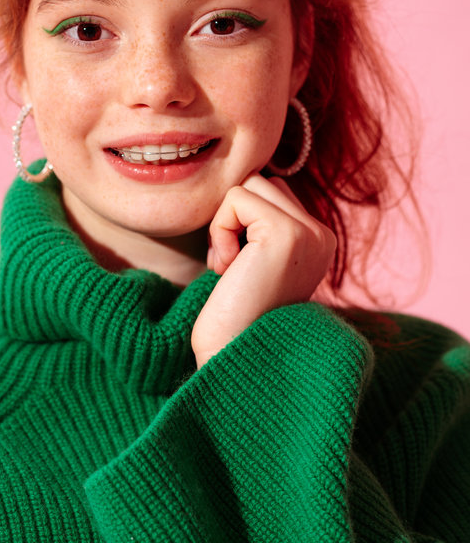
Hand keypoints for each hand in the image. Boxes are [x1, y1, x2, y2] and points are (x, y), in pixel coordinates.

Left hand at [191, 174, 335, 368]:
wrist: (234, 359)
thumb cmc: (233, 319)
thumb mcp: (255, 265)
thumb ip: (260, 227)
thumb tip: (248, 182)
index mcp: (319, 242)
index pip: (271, 193)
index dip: (241, 224)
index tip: (239, 270)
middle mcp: (322, 235)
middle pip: (261, 183)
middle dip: (234, 219)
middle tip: (232, 269)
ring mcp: (309, 233)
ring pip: (250, 184)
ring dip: (226, 224)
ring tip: (232, 269)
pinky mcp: (287, 233)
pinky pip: (236, 198)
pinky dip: (220, 230)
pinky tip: (229, 269)